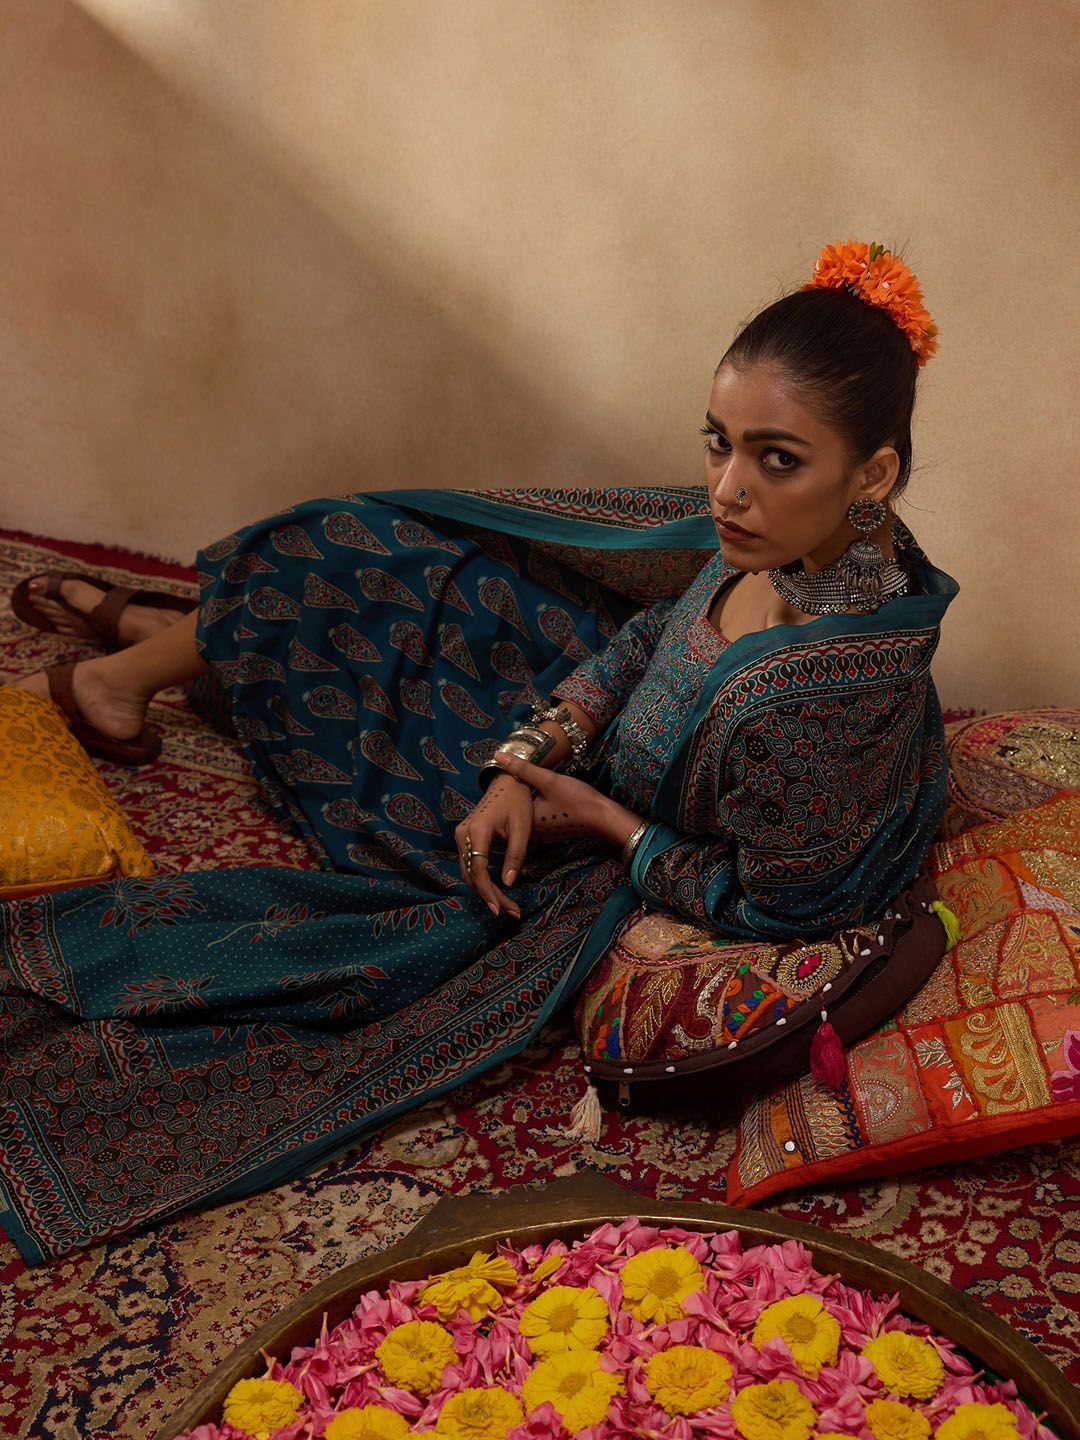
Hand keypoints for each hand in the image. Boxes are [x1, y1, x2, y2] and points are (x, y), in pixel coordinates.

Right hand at [455, 774, 533, 918]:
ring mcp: (461, 835)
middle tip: (509, 911)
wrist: (506, 781)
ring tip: (505, 905)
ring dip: (484, 890)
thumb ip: (515, 855)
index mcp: (477, 831)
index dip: (488, 892)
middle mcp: (463, 834)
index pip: (479, 870)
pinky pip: (470, 864)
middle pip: (471, 875)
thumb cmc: (517, 802)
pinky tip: (496, 890)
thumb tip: (509, 883)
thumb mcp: (522, 828)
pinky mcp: (465, 837)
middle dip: (489, 895)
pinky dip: (481, 879)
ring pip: (468, 872)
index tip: (500, 909)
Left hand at [492, 752, 636, 846]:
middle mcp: (533, 833)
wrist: (605, 817)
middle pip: (519, 809)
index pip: (510, 801)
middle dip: (519, 793)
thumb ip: (523, 768)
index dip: (510, 784)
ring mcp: (546, 834)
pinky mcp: (556, 832)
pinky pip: (541, 818)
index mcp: (527, 822)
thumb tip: (497, 756)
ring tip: (530, 783)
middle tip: (516, 775)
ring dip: (531, 800)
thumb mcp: (548, 779)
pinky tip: (546, 797)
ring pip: (531, 813)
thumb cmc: (576, 798)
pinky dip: (541, 807)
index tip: (508, 772)